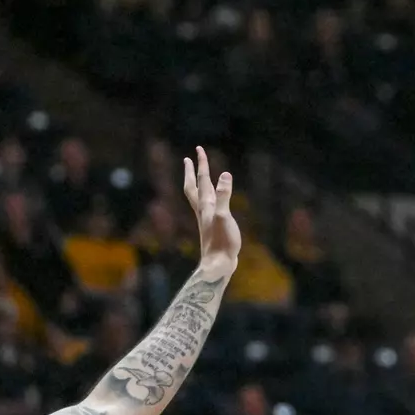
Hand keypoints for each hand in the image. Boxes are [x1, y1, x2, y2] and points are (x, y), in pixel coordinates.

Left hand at [183, 146, 239, 276]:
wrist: (218, 265)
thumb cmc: (222, 242)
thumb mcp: (225, 216)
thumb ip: (224, 196)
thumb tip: (225, 174)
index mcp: (206, 205)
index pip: (202, 180)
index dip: (201, 164)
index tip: (198, 149)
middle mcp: (204, 210)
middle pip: (194, 187)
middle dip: (192, 172)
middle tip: (189, 158)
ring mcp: (208, 218)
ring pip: (200, 196)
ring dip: (198, 184)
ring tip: (200, 177)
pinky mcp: (214, 226)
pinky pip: (209, 205)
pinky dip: (210, 197)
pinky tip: (215, 200)